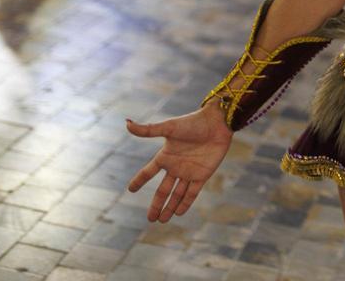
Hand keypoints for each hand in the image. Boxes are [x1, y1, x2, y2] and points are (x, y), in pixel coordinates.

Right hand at [126, 105, 231, 222]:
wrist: (217, 123)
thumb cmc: (193, 122)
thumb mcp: (169, 127)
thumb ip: (148, 130)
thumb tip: (127, 123)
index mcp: (165, 156)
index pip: (148, 172)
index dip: (140, 180)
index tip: (130, 189)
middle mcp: (176, 166)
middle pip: (163, 190)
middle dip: (157, 204)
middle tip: (150, 219)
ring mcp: (189, 172)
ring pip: (177, 194)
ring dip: (169, 207)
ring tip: (161, 220)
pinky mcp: (203, 175)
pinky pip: (192, 192)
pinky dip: (185, 203)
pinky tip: (178, 213)